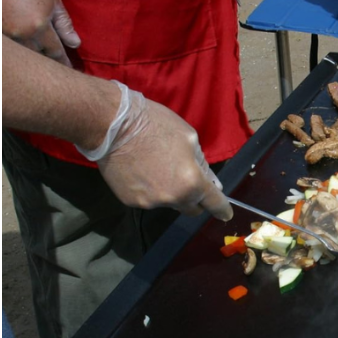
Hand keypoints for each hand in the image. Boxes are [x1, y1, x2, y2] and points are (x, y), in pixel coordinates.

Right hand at [1, 0, 79, 64]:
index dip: (63, 61)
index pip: (55, 51)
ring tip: (42, 59)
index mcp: (40, 26)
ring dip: (34, 54)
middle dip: (48, 61)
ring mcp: (8, 33)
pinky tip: (25, 45)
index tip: (69, 69)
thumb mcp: (54, 1)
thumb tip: (75, 44)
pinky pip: (12, 45)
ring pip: (24, 52)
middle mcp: (23, 34)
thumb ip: (65, 24)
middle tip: (58, 67)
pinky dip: (20, 47)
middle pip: (39, 56)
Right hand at [94, 89, 232, 220]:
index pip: (214, 204)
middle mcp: (172, 198)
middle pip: (191, 208)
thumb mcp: (188, 136)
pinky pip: (147, 199)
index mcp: (191, 182)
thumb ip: (201, 163)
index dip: (222, 209)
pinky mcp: (130, 201)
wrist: (112, 125)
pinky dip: (148, 189)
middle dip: (194, 198)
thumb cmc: (154, 124)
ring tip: (156, 166)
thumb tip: (209, 181)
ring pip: (167, 202)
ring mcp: (149, 202)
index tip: (225, 213)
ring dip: (168, 190)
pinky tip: (140, 169)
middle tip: (187, 179)